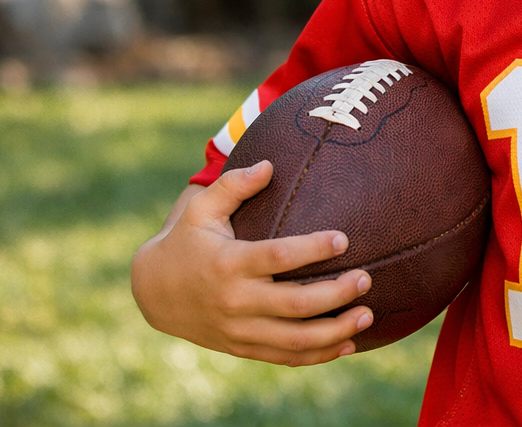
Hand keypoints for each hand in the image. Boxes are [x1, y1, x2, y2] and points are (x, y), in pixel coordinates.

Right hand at [130, 160, 374, 365]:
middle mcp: (235, 301)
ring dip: (336, 331)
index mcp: (228, 263)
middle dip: (336, 294)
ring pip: (295, 339)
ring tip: (368, 314)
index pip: (277, 257)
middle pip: (295, 304)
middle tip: (366, 277)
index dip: (312, 249)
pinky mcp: (242, 347)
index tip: (344, 239)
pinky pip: (285, 357)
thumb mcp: (199, 209)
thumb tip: (269, 165)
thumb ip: (233, 184)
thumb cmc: (187, 241)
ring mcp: (239, 329)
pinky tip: (348, 343)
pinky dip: (319, 355)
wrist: (153, 292)